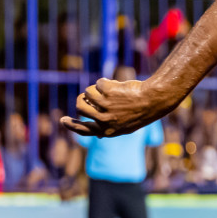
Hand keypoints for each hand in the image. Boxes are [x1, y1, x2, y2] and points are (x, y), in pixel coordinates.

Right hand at [60, 78, 175, 137]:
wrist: (154, 100)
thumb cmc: (141, 112)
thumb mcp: (126, 126)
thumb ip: (109, 129)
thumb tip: (97, 135)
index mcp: (107, 131)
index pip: (84, 130)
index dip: (71, 125)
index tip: (62, 120)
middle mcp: (103, 120)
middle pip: (80, 107)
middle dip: (83, 99)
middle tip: (89, 95)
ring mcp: (104, 106)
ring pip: (88, 93)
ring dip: (97, 89)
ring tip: (113, 90)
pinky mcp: (107, 93)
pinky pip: (98, 84)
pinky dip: (106, 82)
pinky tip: (119, 86)